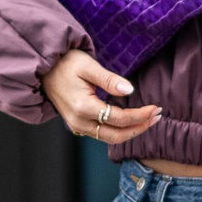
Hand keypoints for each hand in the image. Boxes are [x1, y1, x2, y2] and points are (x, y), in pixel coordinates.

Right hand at [42, 49, 161, 144]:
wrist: (44, 70)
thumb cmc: (65, 63)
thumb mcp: (88, 65)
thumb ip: (109, 79)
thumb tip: (129, 90)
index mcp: (82, 107)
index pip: (119, 118)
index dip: (140, 115)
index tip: (155, 107)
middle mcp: (79, 122)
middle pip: (117, 135)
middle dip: (140, 128)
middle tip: (157, 116)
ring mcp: (77, 126)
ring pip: (110, 138)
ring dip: (131, 131)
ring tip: (149, 119)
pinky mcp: (78, 125)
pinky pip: (102, 134)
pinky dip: (120, 130)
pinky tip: (131, 120)